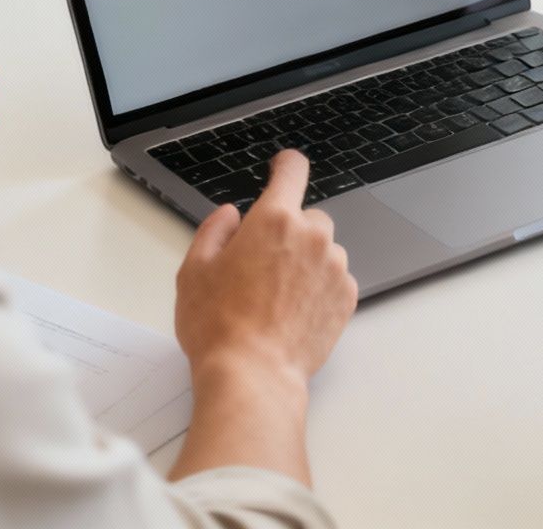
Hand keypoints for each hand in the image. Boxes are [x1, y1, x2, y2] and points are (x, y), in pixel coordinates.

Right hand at [175, 151, 358, 387]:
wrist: (253, 375)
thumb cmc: (219, 326)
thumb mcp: (194, 270)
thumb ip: (214, 230)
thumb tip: (230, 216)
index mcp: (274, 220)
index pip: (291, 171)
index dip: (285, 166)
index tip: (282, 168)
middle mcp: (313, 237)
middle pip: (307, 217)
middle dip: (287, 232)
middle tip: (260, 267)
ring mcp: (335, 268)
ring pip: (323, 250)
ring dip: (305, 262)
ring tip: (275, 298)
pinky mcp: (347, 298)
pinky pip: (334, 279)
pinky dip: (319, 288)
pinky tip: (292, 312)